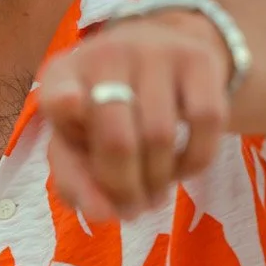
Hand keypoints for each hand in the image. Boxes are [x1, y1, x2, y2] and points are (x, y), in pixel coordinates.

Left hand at [40, 9, 230, 220]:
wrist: (159, 51)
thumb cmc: (104, 110)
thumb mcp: (77, 141)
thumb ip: (77, 182)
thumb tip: (103, 214)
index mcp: (62, 77)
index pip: (59, 89)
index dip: (65, 100)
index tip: (71, 104)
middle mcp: (106, 55)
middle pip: (118, 140)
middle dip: (125, 188)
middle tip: (131, 207)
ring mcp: (155, 51)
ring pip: (162, 136)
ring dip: (159, 181)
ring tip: (154, 190)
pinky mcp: (198, 58)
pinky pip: (206, 121)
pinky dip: (195, 160)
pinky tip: (181, 165)